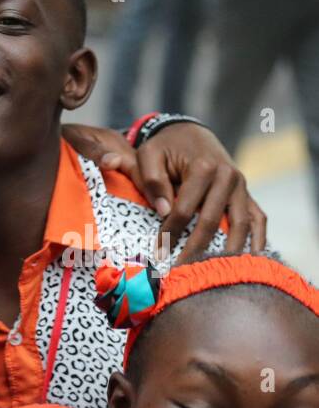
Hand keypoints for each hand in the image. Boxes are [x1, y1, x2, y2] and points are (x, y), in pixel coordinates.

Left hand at [62, 122, 264, 261]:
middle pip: (212, 221)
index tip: (158, 252)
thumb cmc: (164, 148)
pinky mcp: (246, 193)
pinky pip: (257, 217)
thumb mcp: (149, 156)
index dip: (170, 232)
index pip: (185, 209)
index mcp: (203, 167)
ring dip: (228, 250)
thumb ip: (152, 181)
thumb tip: (164, 211)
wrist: (189, 133)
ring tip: (215, 274)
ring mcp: (241, 186)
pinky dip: (258, 238)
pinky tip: (251, 260)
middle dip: (195, 249)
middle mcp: (228, 176)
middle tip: (182, 272)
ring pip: (240, 223)